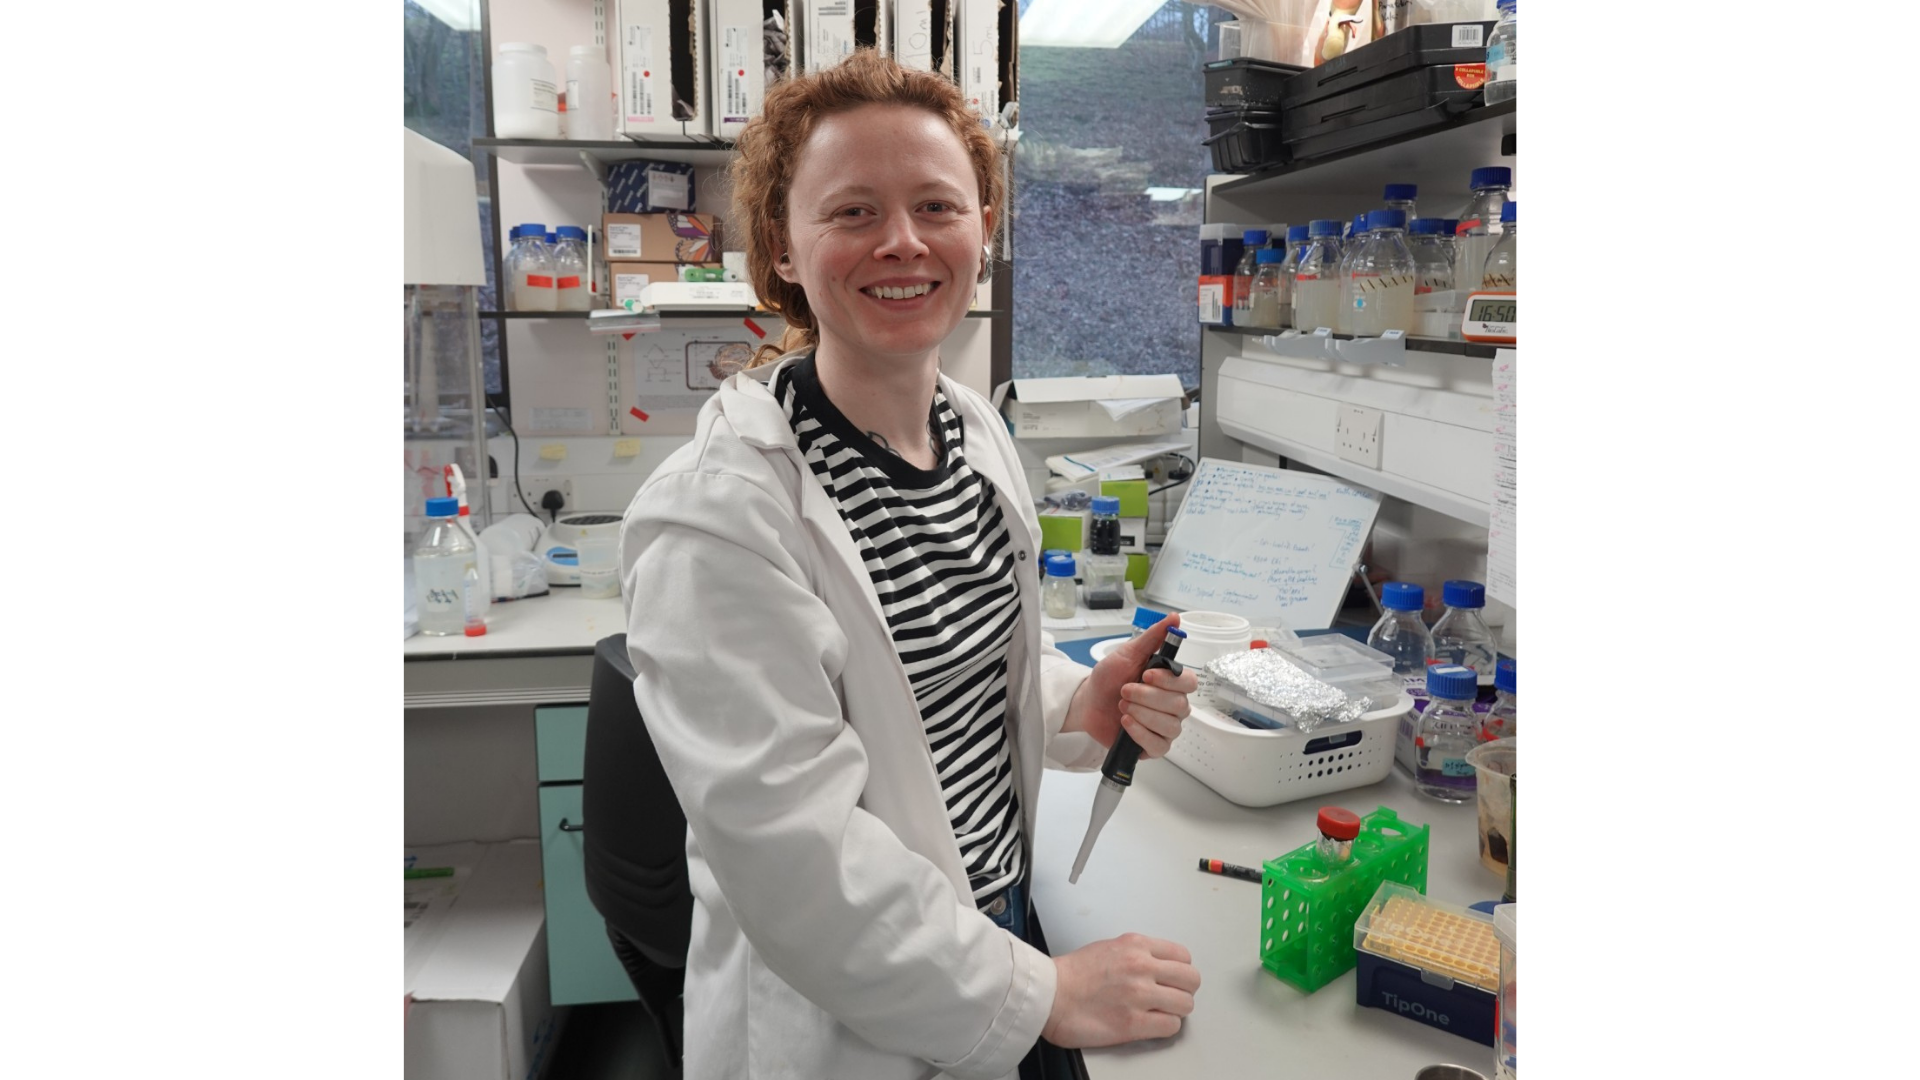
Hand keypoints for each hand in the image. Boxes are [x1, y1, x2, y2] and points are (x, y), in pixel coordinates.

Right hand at [1042, 933, 1200, 1047]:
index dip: (1180, 971)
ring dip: (1175, 1011)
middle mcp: (1141, 967)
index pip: (1183, 956)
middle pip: (1191, 980)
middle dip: (1184, 991)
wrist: (1049, 994)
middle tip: (1171, 997)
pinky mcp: (1134, 1023)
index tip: (1173, 979)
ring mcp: (1139, 995)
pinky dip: (1165, 1027)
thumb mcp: (1110, 947)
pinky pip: (1171, 1026)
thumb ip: (1137, 954)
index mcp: (1136, 946)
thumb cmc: (1072, 974)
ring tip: (1160, 1013)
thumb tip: (1157, 967)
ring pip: (1186, 1004)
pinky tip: (1151, 1024)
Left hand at [1063, 614, 1197, 758]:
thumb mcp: (1127, 653)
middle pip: (1180, 705)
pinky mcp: (1153, 746)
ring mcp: (1165, 727)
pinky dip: (1141, 733)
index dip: (1169, 681)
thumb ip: (1152, 637)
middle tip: (1125, 691)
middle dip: (1147, 697)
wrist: (1088, 702)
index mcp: (1171, 682)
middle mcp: (1173, 705)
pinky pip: (1160, 746)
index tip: (1146, 674)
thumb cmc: (1109, 678)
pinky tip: (1126, 723)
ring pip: (1171, 726)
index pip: (1190, 683)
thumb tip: (1174, 618)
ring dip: (1143, 714)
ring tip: (1122, 707)